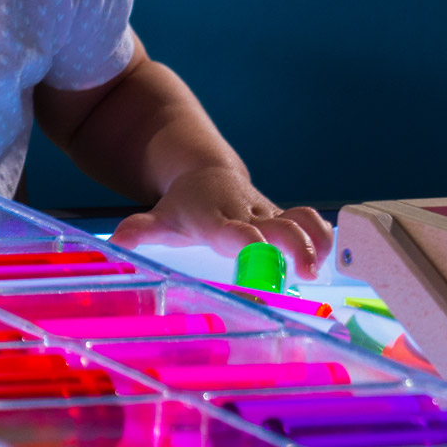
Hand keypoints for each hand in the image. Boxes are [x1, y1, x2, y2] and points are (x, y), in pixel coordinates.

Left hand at [107, 165, 332, 279]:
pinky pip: (313, 223)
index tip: (258, 271)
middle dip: (297, 247)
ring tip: (320, 269)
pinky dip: (325, 238)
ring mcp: (271, 216)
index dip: (250, 248)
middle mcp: (250, 216)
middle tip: (305, 273)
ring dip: (317, 242)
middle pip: (282, 226)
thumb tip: (117, 241)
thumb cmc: (184, 207)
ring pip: (303, 220)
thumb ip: (141, 230)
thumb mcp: (161, 218)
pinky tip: (328, 259)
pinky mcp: (286, 218)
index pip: (238, 233)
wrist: (205, 174)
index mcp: (219, 220)